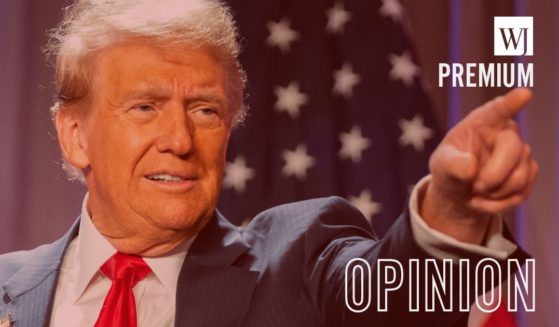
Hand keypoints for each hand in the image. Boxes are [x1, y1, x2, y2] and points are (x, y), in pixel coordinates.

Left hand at [421, 88, 537, 243]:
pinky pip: (522, 192)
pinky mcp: (529, 172)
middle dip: (493, 175)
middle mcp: (505, 132)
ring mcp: (521, 152)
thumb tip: (471, 166)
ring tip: (476, 191)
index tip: (524, 94)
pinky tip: (486, 199)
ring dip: (494, 192)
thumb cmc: (449, 170)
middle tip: (475, 186)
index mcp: (481, 122)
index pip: (498, 109)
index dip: (511, 102)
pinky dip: (500, 203)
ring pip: (520, 175)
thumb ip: (452, 164)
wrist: (460, 194)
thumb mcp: (441, 166)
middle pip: (513, 149)